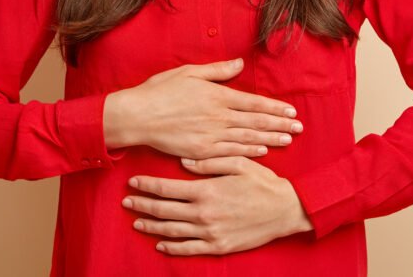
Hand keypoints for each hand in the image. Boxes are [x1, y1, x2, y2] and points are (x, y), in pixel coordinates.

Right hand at [104, 58, 303, 159]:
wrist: (137, 116)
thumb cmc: (160, 91)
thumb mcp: (189, 72)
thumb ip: (217, 70)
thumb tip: (240, 64)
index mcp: (217, 96)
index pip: (254, 103)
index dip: (274, 108)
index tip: (291, 112)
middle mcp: (218, 117)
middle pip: (256, 122)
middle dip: (279, 125)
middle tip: (299, 128)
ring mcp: (210, 136)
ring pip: (247, 138)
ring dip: (270, 139)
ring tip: (288, 140)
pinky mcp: (201, 151)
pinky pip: (230, 153)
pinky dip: (248, 152)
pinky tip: (262, 152)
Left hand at [122, 156, 313, 254]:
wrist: (286, 210)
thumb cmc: (263, 183)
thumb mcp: (238, 163)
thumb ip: (208, 162)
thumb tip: (182, 162)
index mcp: (206, 190)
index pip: (167, 188)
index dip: (147, 185)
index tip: (133, 182)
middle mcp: (203, 213)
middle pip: (163, 210)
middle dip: (141, 205)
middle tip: (126, 201)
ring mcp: (210, 232)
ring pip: (171, 231)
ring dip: (151, 227)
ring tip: (136, 221)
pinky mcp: (218, 246)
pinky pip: (189, 249)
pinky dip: (171, 247)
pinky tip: (160, 243)